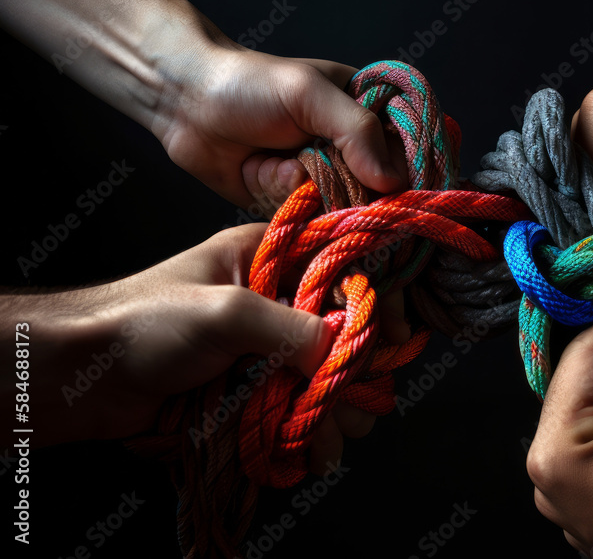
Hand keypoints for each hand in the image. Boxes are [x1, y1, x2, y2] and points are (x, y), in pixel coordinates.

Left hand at [6, 224, 402, 470]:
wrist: (79, 378)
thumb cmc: (142, 323)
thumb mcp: (226, 312)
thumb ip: (295, 328)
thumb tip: (346, 355)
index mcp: (272, 257)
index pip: (347, 270)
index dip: (374, 303)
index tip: (393, 339)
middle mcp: (277, 300)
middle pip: (344, 334)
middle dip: (353, 376)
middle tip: (355, 408)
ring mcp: (266, 350)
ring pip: (325, 381)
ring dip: (332, 416)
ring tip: (323, 445)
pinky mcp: (253, 392)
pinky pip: (297, 412)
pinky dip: (305, 437)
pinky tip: (303, 455)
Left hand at [155, 42, 406, 212]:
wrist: (183, 103)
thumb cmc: (247, 84)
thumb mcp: (309, 94)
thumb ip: (356, 131)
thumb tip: (393, 181)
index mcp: (368, 111)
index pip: (409, 150)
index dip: (411, 172)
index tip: (405, 189)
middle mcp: (352, 148)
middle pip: (382, 190)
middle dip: (357, 190)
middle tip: (324, 170)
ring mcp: (325, 178)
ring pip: (346, 209)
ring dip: (315, 196)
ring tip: (281, 163)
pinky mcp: (297, 203)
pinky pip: (310, 219)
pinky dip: (287, 203)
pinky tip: (261, 174)